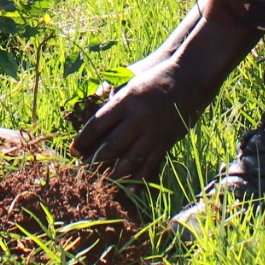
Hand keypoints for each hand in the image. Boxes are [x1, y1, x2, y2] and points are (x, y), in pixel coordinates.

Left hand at [72, 7, 260, 180]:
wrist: (191, 77)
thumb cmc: (156, 77)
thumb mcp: (131, 79)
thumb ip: (112, 94)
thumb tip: (93, 99)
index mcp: (126, 100)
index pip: (98, 124)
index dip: (84, 139)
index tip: (73, 150)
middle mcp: (139, 118)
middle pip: (112, 144)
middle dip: (96, 159)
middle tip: (84, 171)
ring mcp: (154, 131)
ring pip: (131, 158)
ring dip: (116, 173)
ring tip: (104, 181)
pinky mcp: (167, 140)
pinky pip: (151, 162)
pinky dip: (140, 176)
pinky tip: (131, 187)